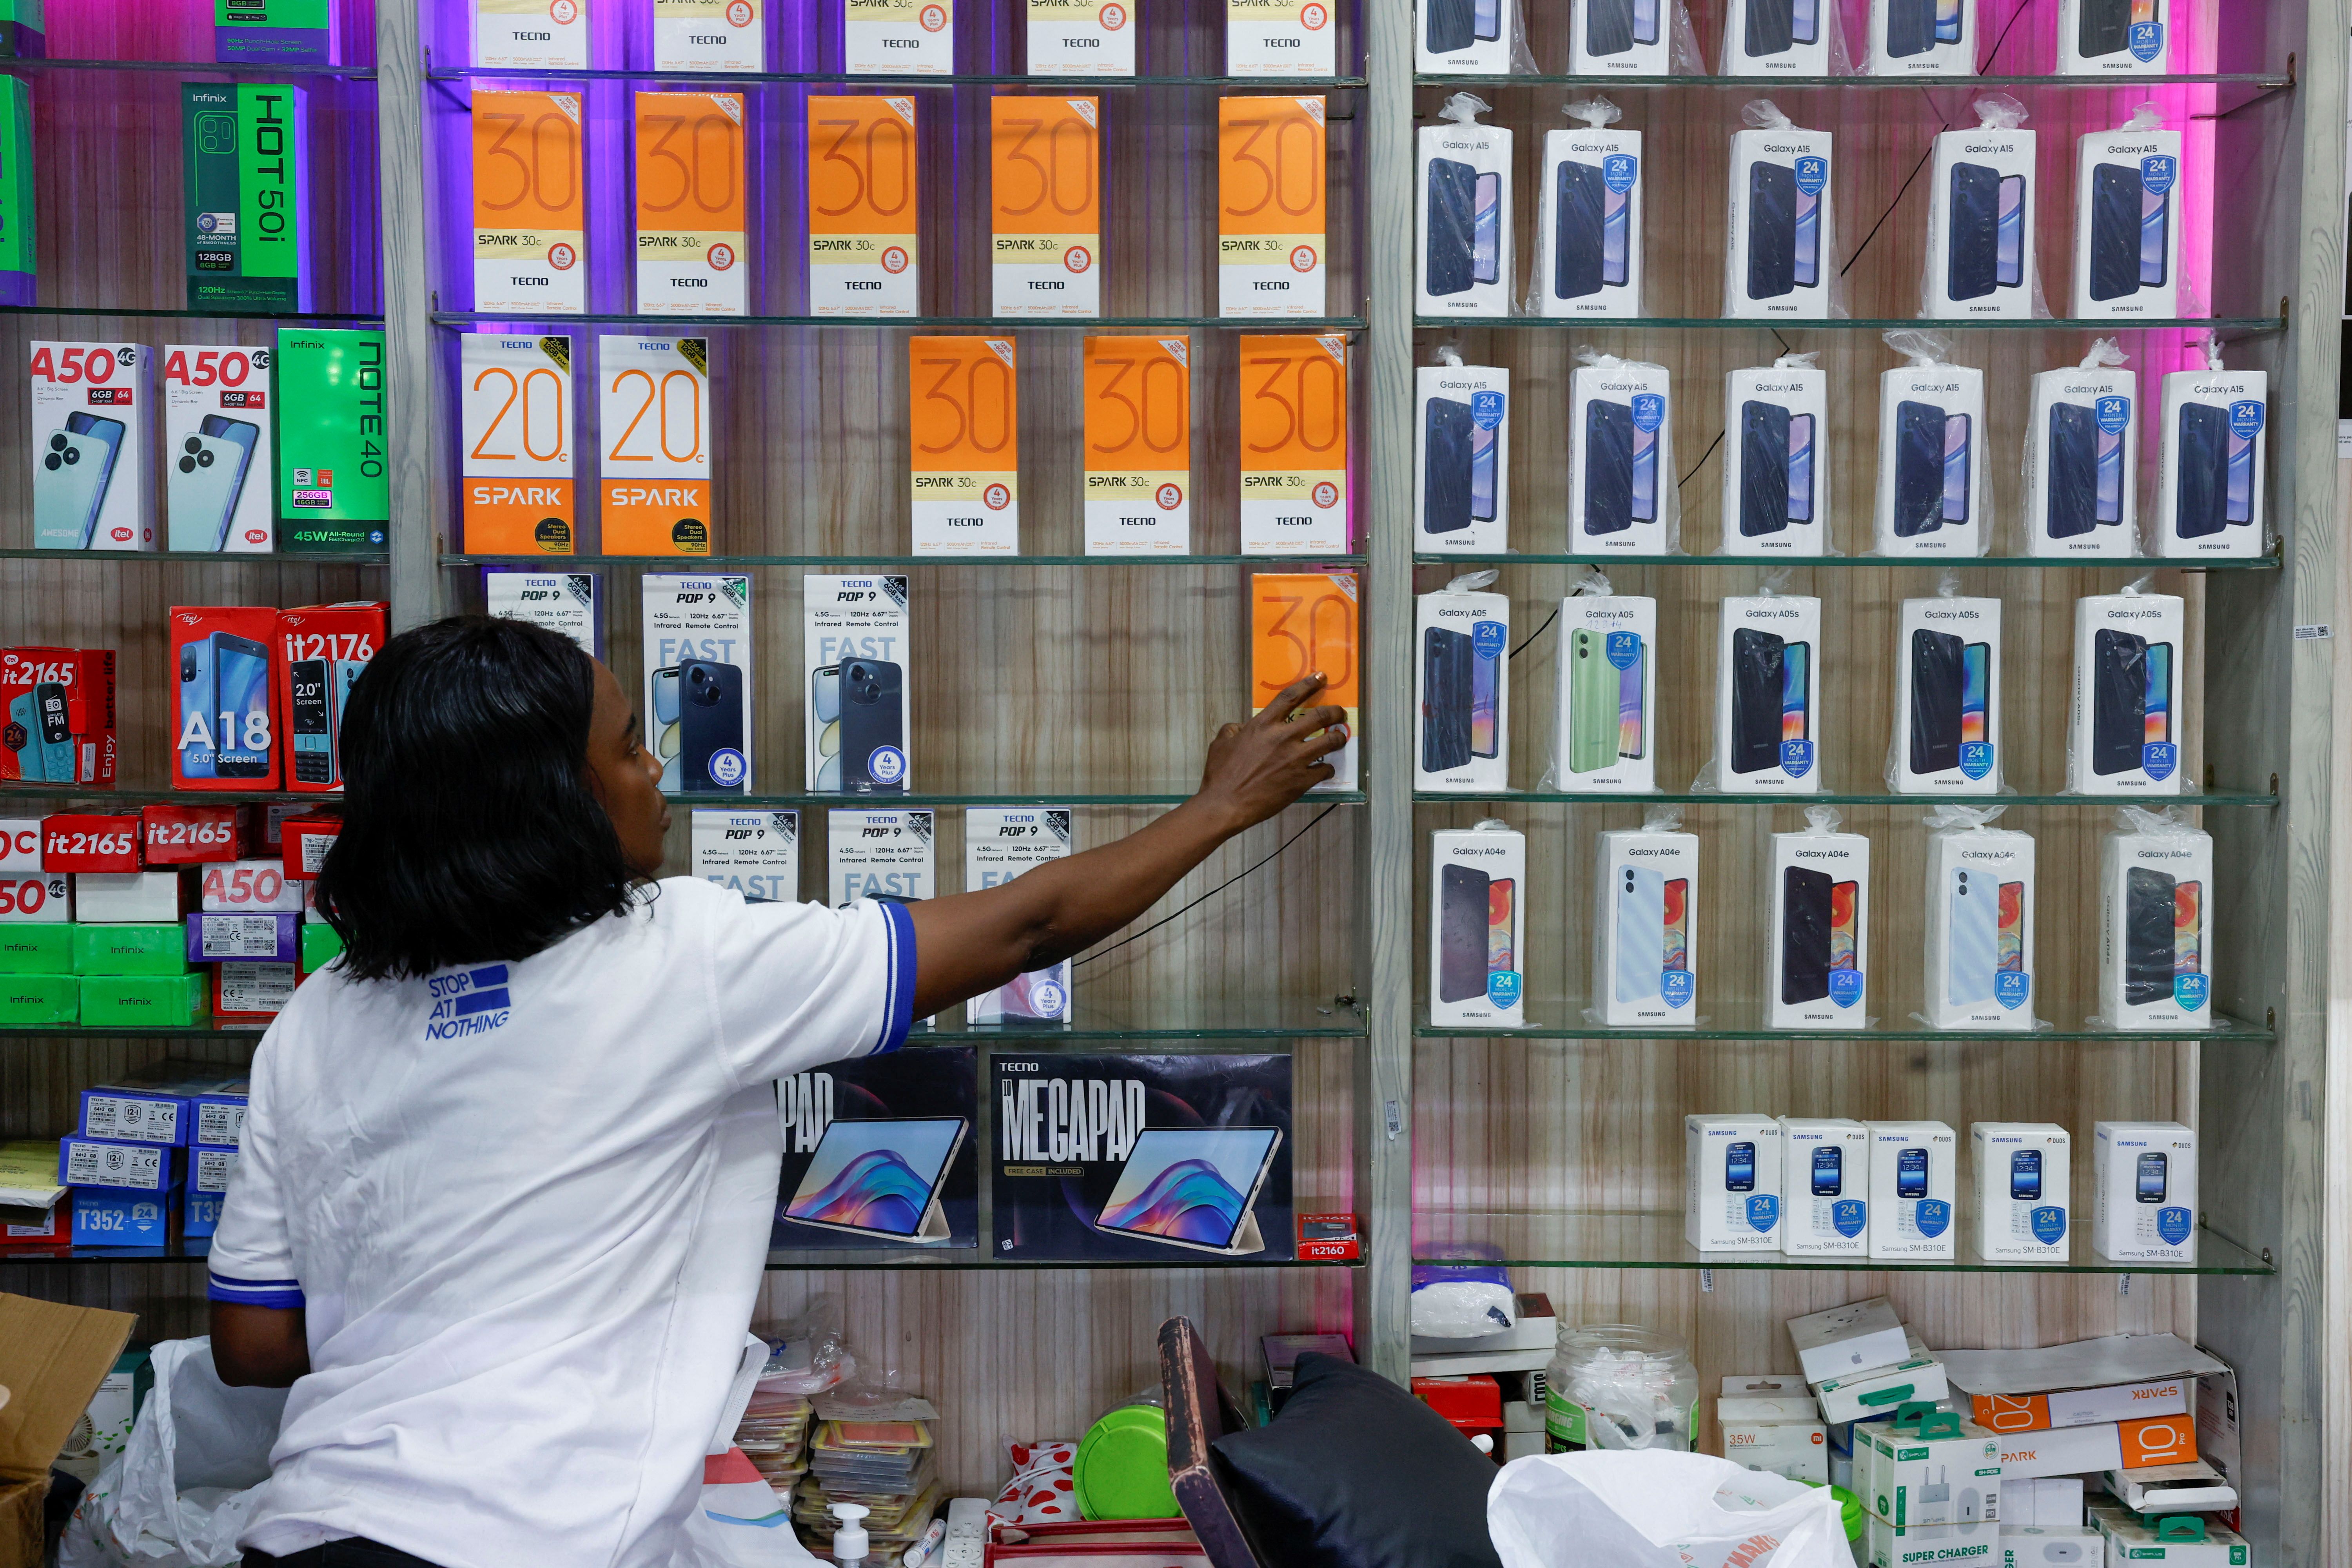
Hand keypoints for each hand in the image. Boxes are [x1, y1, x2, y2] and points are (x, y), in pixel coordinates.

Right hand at [1193, 673, 1350, 835]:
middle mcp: (1283, 738)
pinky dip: (1327, 768)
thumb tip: (1241, 727)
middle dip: (1334, 711)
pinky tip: (1325, 769)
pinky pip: (1325, 770)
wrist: (1227, 804)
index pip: (1291, 697)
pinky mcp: (1301, 781)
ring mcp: (1295, 759)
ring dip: (1338, 738)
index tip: (1321, 677)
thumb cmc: (1221, 774)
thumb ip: (1234, 729)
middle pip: (1319, 716)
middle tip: (1339, 712)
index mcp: (1263, 725)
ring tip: (1340, 737)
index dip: (1309, 684)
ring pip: (1329, 742)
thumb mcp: (1221, 743)